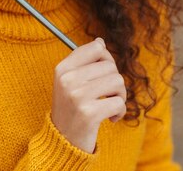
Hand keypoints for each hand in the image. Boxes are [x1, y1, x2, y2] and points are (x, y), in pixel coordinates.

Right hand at [51, 38, 126, 153]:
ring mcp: (77, 96)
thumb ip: (84, 61)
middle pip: (110, 65)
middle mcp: (68, 79)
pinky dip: (119, 112)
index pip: (96, 48)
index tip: (103, 72)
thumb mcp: (70, 82)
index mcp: (62, 69)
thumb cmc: (71, 108)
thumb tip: (100, 42)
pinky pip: (119, 103)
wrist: (63, 141)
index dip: (106, 58)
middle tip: (106, 95)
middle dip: (114, 81)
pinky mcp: (89, 113)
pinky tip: (110, 118)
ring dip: (119, 96)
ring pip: (117, 82)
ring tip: (108, 105)